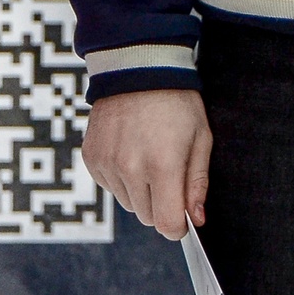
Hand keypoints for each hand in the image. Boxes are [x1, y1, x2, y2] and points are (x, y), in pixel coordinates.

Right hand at [84, 89, 210, 238]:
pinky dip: (122, 177)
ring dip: (141, 191)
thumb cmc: (177, 103)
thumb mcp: (201, 138)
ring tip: (148, 155)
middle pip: (147, 217)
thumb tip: (197, 219)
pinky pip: (110, 186)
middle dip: (162, 204)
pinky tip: (130, 150)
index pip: (167, 224)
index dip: (178, 225)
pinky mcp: (92, 158)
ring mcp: (107, 164)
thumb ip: (198, 182)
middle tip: (169, 172)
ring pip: (129, 203)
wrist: (138, 68)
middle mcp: (130, 168)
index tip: (184, 216)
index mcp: (162, 165)